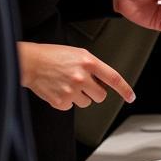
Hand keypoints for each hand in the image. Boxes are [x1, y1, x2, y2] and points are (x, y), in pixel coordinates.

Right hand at [18, 41, 135, 109]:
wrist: (30, 63)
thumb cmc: (52, 56)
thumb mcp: (78, 54)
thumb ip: (93, 66)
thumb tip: (103, 81)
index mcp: (88, 62)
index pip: (113, 78)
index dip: (124, 89)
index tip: (130, 97)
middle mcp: (81, 77)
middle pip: (101, 95)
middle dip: (95, 92)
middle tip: (84, 85)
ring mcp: (71, 90)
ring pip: (87, 102)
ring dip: (80, 96)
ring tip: (68, 85)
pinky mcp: (61, 102)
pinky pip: (71, 107)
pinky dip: (67, 101)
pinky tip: (60, 89)